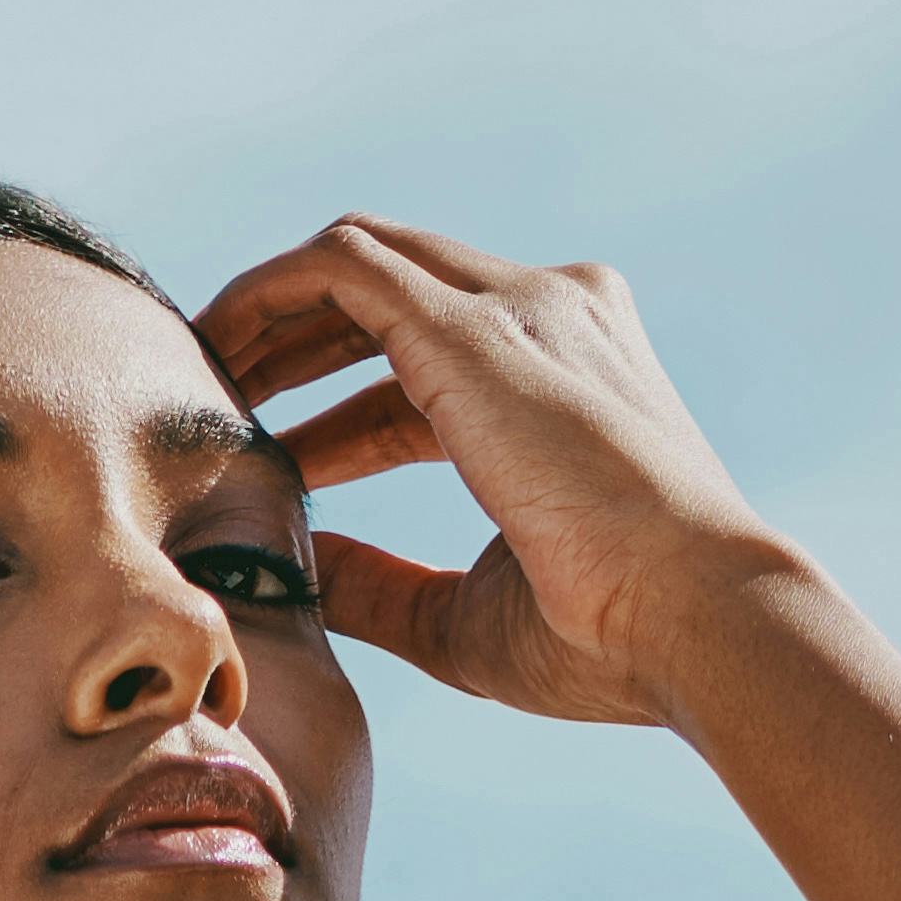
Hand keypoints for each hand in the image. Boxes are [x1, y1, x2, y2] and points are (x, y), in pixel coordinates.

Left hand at [185, 220, 773, 724]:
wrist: (700, 619)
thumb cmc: (613, 640)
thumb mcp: (467, 613)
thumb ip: (380, 582)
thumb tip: (294, 568)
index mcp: (569, 374)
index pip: (431, 359)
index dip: (341, 400)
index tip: (276, 450)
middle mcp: (551, 314)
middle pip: (392, 286)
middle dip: (296, 338)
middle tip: (217, 401)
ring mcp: (521, 308)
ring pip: (360, 260)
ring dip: (270, 313)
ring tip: (200, 378)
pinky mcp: (477, 328)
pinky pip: (342, 268)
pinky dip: (271, 298)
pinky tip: (217, 355)